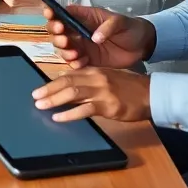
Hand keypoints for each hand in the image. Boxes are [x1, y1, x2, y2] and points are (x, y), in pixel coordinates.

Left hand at [31, 67, 151, 122]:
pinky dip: (69, 114)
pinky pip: (84, 109)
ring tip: (41, 106)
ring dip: (54, 100)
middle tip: (35, 97)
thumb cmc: (130, 88)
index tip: (40, 88)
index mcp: (95, 70)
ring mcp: (102, 91)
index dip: (52, 82)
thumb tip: (69, 87)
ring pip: (72, 93)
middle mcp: (96, 78)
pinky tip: (59, 117)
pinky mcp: (108, 106)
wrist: (152, 94)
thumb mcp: (108, 79)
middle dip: (48, 89)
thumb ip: (90, 81)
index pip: (69, 74)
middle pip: (66, 82)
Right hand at [43, 3, 155, 69]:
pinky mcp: (87, 60)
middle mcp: (78, 31)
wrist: (142, 46)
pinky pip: (73, 62)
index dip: (52, 13)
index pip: (62, 13)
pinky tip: (81, 62)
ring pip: (62, 48)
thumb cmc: (130, 28)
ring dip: (64, 51)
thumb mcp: (121, 22)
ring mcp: (81, 46)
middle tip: (65, 39)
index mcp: (83, 17)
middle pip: (56, 32)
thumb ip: (108, 27)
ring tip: (75, 53)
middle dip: (56, 35)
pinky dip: (74, 63)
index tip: (50, 15)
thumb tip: (94, 37)